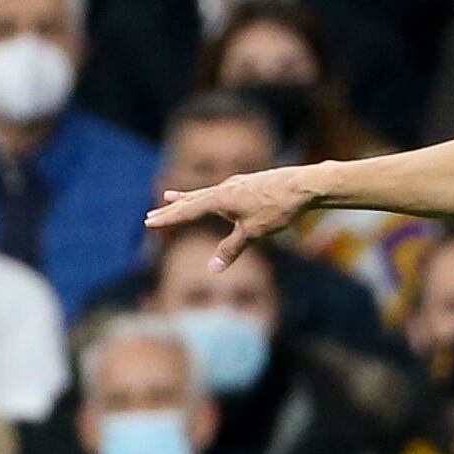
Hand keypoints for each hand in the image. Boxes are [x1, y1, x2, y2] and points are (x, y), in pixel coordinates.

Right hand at [145, 163, 320, 263]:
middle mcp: (224, 188)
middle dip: (171, 210)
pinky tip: (212, 198)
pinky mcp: (248, 185)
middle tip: (150, 216)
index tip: (149, 222)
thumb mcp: (253, 233)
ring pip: (205, 194)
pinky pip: (220, 192)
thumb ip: (232, 249)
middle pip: (192, 201)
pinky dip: (207, 196)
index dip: (169, 218)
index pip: (188, 211)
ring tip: (170, 197)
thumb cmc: (278, 208)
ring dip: (187, 199)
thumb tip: (213, 269)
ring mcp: (236, 184)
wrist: (304, 185)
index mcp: (220, 198)